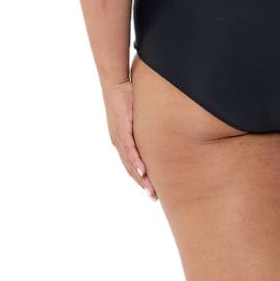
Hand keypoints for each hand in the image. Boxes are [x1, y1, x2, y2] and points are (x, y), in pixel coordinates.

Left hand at [102, 79, 157, 200]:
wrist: (115, 83)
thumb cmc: (128, 95)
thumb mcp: (140, 114)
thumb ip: (148, 124)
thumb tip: (163, 127)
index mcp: (123, 140)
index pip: (133, 163)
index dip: (142, 177)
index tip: (152, 190)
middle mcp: (120, 142)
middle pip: (131, 168)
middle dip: (143, 183)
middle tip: (154, 197)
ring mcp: (120, 137)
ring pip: (130, 163)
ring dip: (141, 178)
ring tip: (150, 191)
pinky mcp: (122, 129)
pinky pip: (130, 149)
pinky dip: (136, 162)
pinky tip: (143, 171)